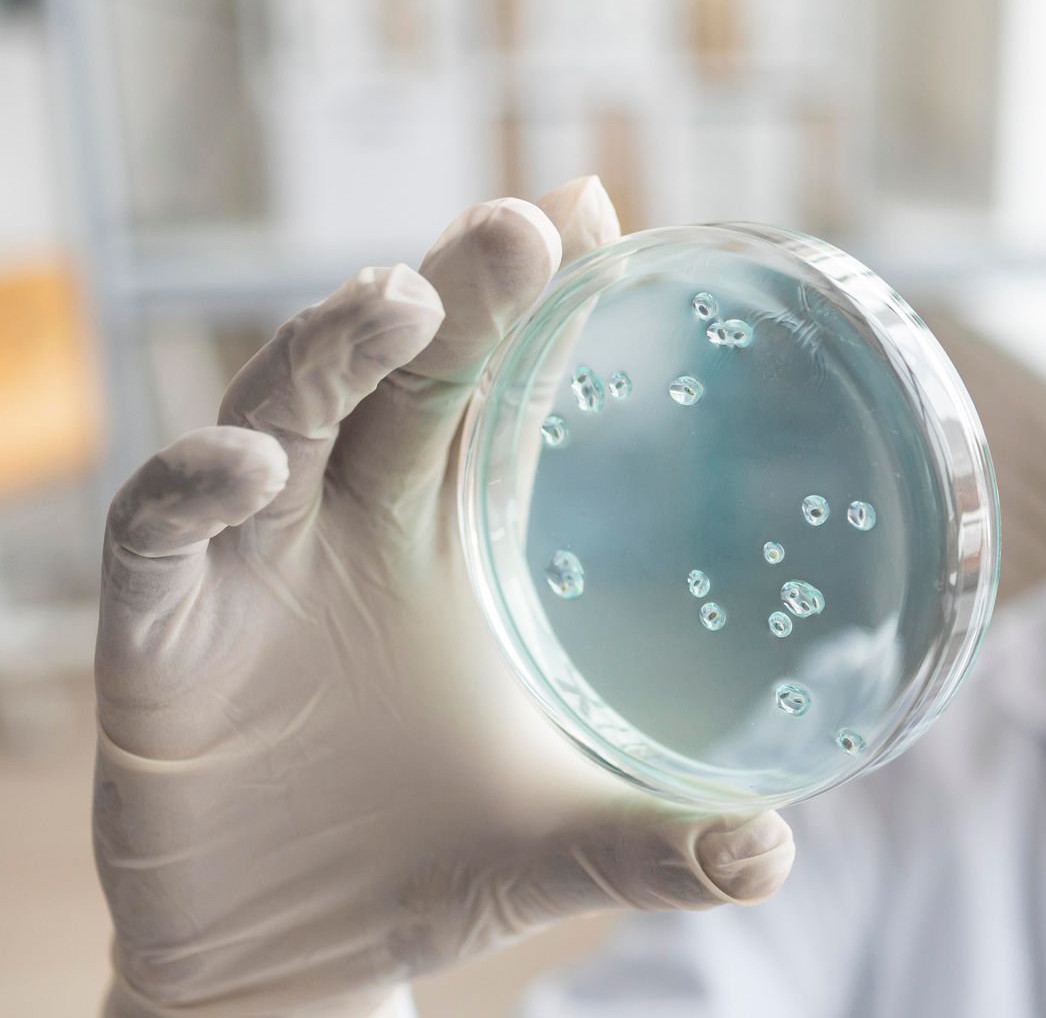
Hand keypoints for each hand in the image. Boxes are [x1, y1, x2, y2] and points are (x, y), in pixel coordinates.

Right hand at [93, 178, 794, 1017]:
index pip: (487, 388)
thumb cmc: (437, 862)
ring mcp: (248, 576)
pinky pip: (159, 544)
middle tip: (526, 222)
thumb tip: (776, 851)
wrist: (298, 961)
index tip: (591, 212)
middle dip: (451, 290)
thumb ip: (667, 843)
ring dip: (327, 354)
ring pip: (275, 420)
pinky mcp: (160, 645)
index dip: (528, 302)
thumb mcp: (566, 842)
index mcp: (446, 541)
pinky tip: (250, 468)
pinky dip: (194, 493)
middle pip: (392, 374)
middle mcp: (345, 529)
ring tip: (399, 300)